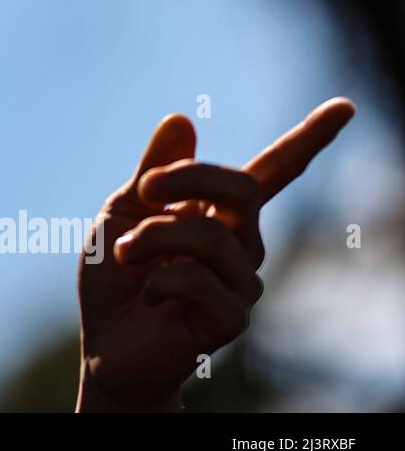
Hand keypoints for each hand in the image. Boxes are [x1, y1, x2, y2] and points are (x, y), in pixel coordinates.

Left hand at [75, 97, 355, 411]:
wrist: (106, 343)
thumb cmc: (115, 274)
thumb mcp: (123, 210)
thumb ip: (154, 171)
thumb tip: (182, 119)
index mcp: (219, 211)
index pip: (273, 171)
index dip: (309, 138)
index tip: (345, 107)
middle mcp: (242, 243)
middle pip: (242, 187)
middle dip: (187, 178)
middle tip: (145, 191)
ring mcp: (242, 282)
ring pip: (207, 234)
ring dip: (151, 239)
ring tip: (125, 255)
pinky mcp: (232, 319)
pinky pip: (197, 280)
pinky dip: (158, 280)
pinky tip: (149, 297)